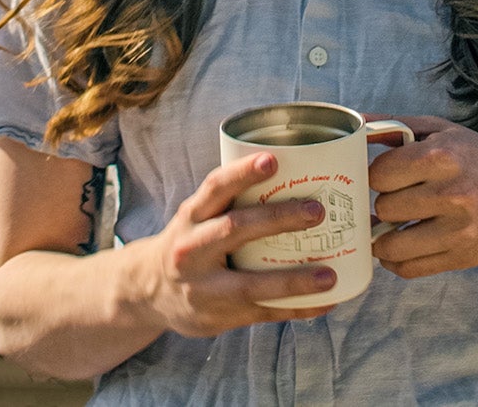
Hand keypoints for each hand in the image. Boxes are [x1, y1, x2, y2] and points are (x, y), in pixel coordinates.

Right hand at [129, 152, 340, 336]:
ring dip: (294, 280)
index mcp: (190, 217)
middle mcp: (192, 250)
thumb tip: (297, 175)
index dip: (242, 173)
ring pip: (251, 284)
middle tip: (316, 211)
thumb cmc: (189, 243)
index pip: (215, 188)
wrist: (149, 292)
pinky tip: (327, 302)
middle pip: (235, 229)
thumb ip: (231, 202)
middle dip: (278, 219)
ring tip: (329, 274)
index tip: (272, 160)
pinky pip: (263, 314)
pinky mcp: (219, 317)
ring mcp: (204, 288)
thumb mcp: (196, 218)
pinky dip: (298, 309)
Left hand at [367, 114, 477, 279]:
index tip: (386, 177)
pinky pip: (409, 268)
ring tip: (386, 227)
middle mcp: (452, 194)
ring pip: (391, 245)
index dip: (376, 176)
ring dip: (382, 237)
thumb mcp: (444, 131)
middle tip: (395, 199)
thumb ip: (396, 125)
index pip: (380, 174)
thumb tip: (353, 122)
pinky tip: (399, 246)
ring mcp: (458, 231)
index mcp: (444, 156)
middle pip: (384, 208)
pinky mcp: (461, 258)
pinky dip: (395, 260)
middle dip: (384, 204)